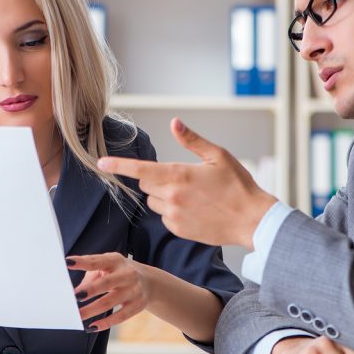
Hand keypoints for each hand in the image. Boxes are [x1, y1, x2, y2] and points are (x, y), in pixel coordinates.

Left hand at [66, 253, 149, 331]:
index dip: (83, 262)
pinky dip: (105, 323)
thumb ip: (91, 275)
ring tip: (77, 316)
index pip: (97, 261)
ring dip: (91, 310)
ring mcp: (134, 290)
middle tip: (74, 297)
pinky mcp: (137, 305)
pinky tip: (92, 326)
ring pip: (110, 302)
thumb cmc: (119, 272)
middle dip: (90, 290)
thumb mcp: (108, 266)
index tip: (68, 263)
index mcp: (116, 260)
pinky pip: (120, 317)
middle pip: (106, 283)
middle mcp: (127, 274)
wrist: (149, 281)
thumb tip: (75, 292)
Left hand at [98, 118, 275, 248]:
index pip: (140, 170)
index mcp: (178, 175)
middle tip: (181, 177)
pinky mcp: (178, 229)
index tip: (101, 163)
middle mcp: (171, 196)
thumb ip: (192, 140)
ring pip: (153, 201)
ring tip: (191, 195)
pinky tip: (194, 209)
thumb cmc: (238, 185)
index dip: (118, 166)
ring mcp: (174, 215)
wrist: (252, 220)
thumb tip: (174, 123)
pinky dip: (172, 211)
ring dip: (163, 195)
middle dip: (155, 178)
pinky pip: (164, 217)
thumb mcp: (218, 156)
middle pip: (145, 184)